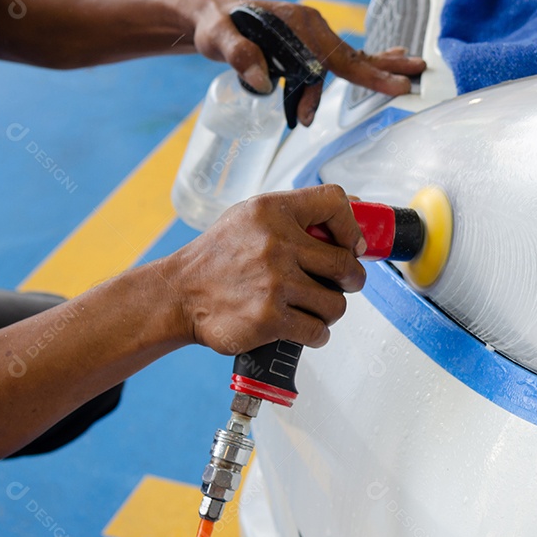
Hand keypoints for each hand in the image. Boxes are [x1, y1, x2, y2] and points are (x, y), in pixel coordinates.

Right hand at [163, 184, 366, 353]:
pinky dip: (317, 334)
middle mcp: (275, 244)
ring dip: (329, 310)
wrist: (178, 295)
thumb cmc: (218, 256)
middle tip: (341, 284)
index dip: (352, 227)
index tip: (351, 245)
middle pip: (346, 264)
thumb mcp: (250, 216)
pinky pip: (318, 331)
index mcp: (272, 211)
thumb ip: (298, 212)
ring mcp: (274, 284)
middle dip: (351, 279)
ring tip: (312, 307)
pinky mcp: (270, 319)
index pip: (334, 202)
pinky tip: (302, 327)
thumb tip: (358, 207)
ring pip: (336, 303)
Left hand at [192, 0, 425, 125]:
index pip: (337, 57)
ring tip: (374, 90)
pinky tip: (382, 67)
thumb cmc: (215, 26)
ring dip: (366, 77)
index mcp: (299, 24)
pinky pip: (338, 60)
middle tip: (413, 80)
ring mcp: (312, 35)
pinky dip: (359, 67)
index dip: (367, 76)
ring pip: (346, 62)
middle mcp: (312, 27)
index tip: (394, 87)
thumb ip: (239, 55)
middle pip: (352, 56)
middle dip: (383, 71)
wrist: (209, 17)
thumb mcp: (218, 39)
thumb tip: (263, 82)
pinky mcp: (307, 44)